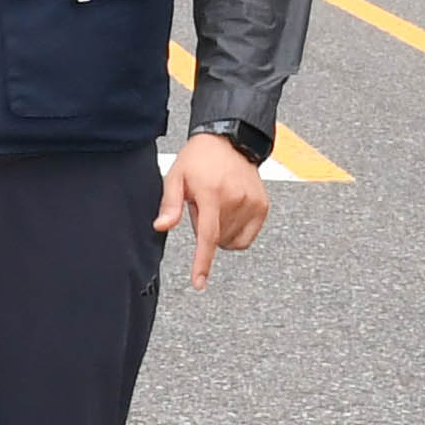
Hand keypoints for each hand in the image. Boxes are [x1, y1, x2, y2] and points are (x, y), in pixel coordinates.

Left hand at [157, 131, 270, 287]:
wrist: (229, 141)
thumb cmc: (198, 160)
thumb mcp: (176, 177)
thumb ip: (169, 204)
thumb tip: (161, 227)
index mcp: (213, 193)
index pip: (207, 236)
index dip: (202, 262)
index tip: (199, 282)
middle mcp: (236, 199)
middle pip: (217, 238)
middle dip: (205, 228)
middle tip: (202, 205)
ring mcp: (253, 203)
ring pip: (231, 241)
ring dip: (220, 230)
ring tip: (216, 204)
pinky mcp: (263, 206)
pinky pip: (247, 237)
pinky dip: (235, 233)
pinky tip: (229, 213)